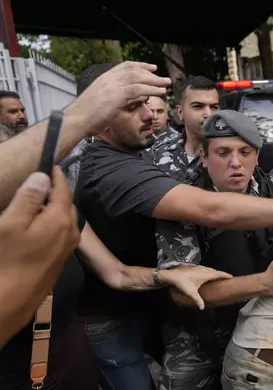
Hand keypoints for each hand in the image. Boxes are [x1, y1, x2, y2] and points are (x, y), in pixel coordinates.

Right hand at [1, 167, 78, 287]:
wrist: (10, 301)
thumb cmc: (8, 260)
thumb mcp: (11, 224)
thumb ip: (29, 198)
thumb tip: (43, 176)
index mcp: (61, 219)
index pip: (63, 189)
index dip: (56, 175)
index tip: (51, 165)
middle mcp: (71, 232)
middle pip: (67, 204)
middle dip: (56, 191)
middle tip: (41, 183)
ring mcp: (67, 247)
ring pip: (65, 219)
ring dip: (55, 208)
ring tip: (38, 201)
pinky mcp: (60, 259)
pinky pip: (61, 232)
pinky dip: (53, 222)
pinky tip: (38, 226)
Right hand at [68, 61, 171, 134]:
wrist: (77, 120)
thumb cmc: (88, 115)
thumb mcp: (102, 101)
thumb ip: (116, 97)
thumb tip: (132, 99)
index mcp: (104, 78)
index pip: (125, 66)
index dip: (140, 66)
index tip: (152, 67)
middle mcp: (109, 79)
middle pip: (134, 70)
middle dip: (151, 73)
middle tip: (163, 78)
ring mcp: (112, 86)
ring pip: (138, 78)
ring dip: (154, 81)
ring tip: (166, 84)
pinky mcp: (116, 95)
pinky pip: (138, 89)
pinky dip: (151, 90)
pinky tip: (160, 92)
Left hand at [159, 265, 231, 309]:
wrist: (174, 275)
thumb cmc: (183, 283)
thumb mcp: (191, 293)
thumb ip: (198, 300)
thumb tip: (202, 308)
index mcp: (205, 275)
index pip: (218, 274)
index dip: (225, 275)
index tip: (231, 276)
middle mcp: (204, 270)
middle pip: (216, 271)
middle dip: (222, 274)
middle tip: (227, 277)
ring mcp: (200, 268)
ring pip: (211, 269)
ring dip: (216, 272)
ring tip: (219, 275)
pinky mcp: (196, 267)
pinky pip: (207, 268)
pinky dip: (210, 271)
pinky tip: (208, 273)